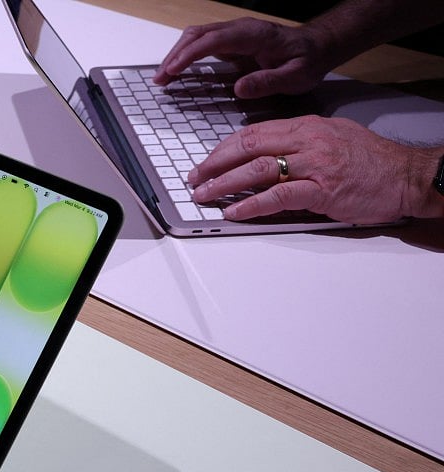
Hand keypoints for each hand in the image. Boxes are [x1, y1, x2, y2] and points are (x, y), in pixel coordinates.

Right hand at [154, 17, 332, 98]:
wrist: (316, 47)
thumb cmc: (307, 61)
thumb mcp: (296, 76)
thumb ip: (269, 82)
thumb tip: (239, 89)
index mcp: (253, 35)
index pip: (213, 40)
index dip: (190, 55)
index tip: (172, 71)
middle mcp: (240, 29)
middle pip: (198, 34)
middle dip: (174, 55)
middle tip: (159, 79)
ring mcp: (234, 34)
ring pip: (196, 37)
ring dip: (176, 55)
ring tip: (161, 78)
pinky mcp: (230, 42)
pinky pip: (201, 44)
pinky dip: (184, 56)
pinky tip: (175, 71)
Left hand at [186, 116, 441, 223]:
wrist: (409, 175)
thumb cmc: (372, 162)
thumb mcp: (333, 139)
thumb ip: (299, 145)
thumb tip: (265, 157)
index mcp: (307, 127)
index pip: (254, 132)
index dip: (224, 148)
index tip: (206, 161)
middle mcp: (308, 141)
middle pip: (249, 146)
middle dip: (215, 163)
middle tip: (195, 178)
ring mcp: (315, 165)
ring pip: (258, 168)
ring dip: (224, 183)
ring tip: (204, 195)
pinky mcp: (323, 190)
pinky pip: (279, 195)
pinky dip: (252, 203)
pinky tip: (234, 211)